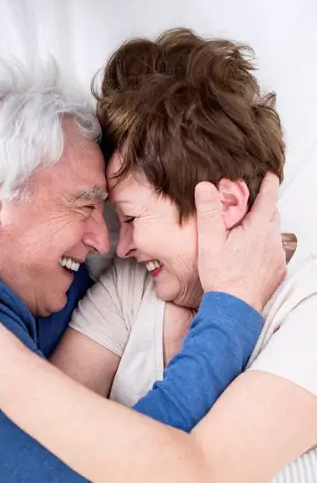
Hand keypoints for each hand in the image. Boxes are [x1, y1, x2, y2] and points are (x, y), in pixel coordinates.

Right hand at [195, 173, 285, 311]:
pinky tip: (250, 254)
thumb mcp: (209, 240)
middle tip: (250, 203)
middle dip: (264, 205)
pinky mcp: (277, 271)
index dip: (268, 183)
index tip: (268, 174)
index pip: (269, 196)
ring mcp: (277, 257)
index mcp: (258, 227)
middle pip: (273, 214)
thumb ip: (208, 211)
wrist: (234, 308)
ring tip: (247, 229)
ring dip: (263, 228)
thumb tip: (205, 185)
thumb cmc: (221, 275)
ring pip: (274, 233)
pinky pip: (274, 252)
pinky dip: (265, 248)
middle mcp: (272, 240)